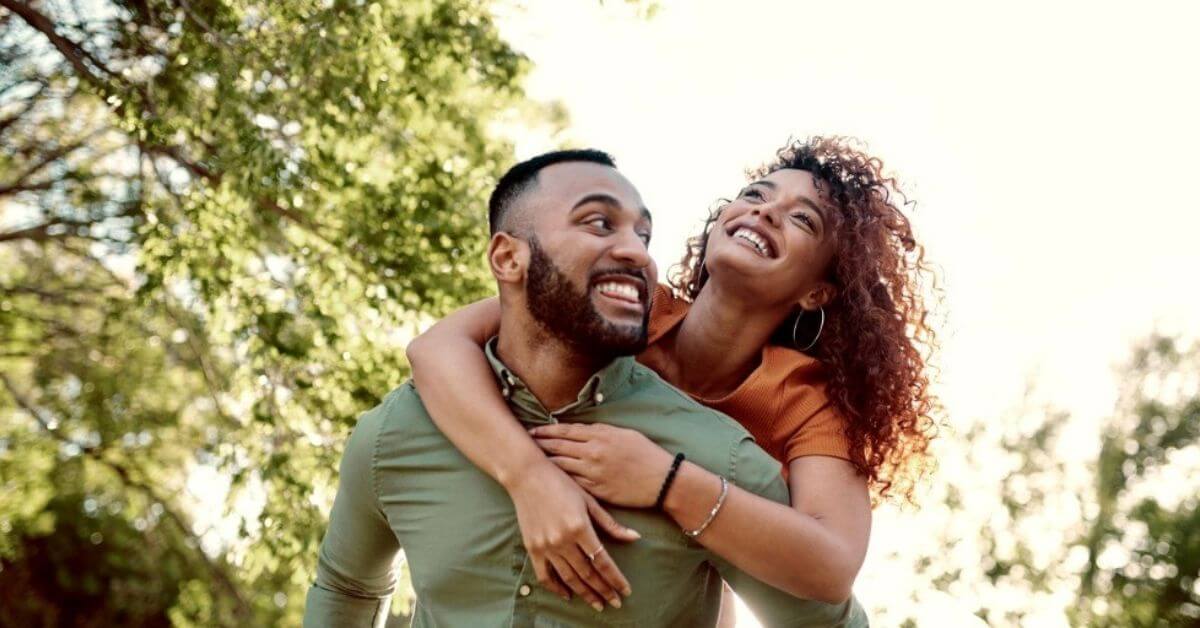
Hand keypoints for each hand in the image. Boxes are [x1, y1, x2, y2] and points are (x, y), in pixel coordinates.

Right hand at [505, 457, 639, 609]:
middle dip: (603, 590)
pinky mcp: (532, 548)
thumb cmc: (561, 483)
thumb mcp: (589, 500)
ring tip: (597, 603)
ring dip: (585, 593)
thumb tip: (635, 538)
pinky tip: (568, 595)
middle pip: (588, 573)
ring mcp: (546, 546)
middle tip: (615, 602)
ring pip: (569, 578)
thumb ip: (610, 524)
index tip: (625, 591)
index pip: (603, 561)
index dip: (615, 579)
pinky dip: (557, 588)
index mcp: (580, 527)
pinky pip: (545, 575)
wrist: (527, 476)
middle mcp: (562, 540)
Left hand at [530, 423, 675, 507]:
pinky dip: (558, 480)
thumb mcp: (624, 434)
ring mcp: (593, 472)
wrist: (662, 480)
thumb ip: (601, 431)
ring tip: (530, 461)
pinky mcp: (596, 490)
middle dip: (540, 444)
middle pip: (558, 446)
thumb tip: (581, 430)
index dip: (547, 430)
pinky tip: (548, 479)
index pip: (566, 431)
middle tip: (524, 443)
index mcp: (600, 435)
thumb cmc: (646, 454)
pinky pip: (571, 483)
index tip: (534, 430)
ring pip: (561, 465)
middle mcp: (593, 452)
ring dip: (544, 462)